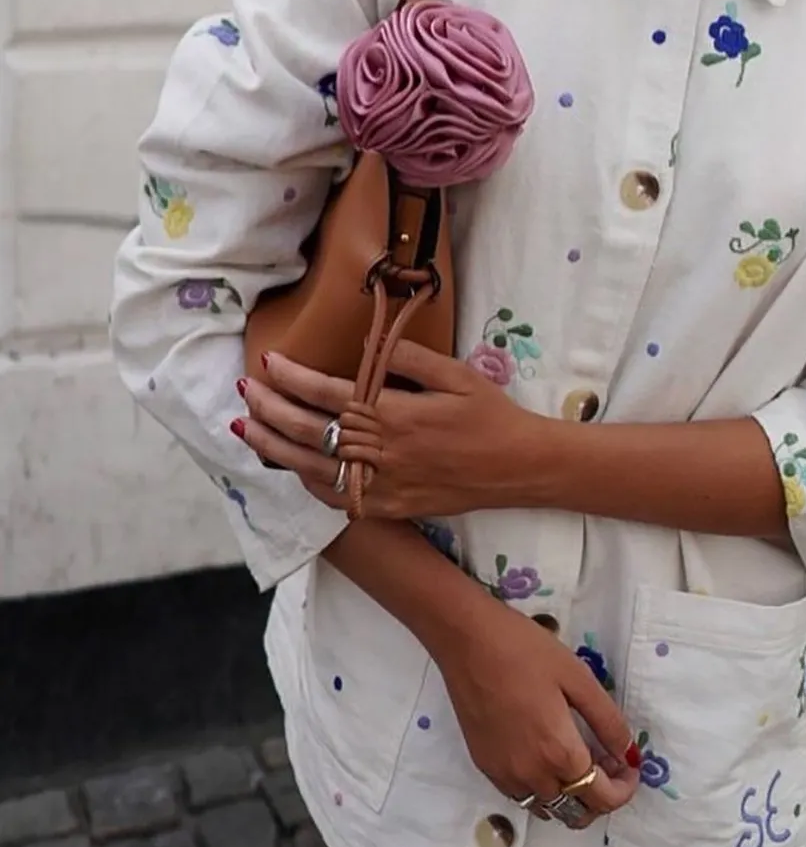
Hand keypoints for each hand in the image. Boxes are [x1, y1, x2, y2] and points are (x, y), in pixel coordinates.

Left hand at [235, 343, 552, 517]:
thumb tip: (370, 341)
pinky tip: (292, 466)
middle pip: (311, 430)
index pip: (329, 394)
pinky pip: (339, 497)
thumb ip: (410, 358)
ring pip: (314, 467)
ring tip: (247, 429)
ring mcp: (384, 483)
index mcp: (396, 413)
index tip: (269, 363)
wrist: (518, 467)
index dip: (294, 379)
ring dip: (276, 447)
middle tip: (245, 391)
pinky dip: (309, 481)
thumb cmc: (490, 414)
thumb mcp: (456, 375)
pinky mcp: (391, 505)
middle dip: (272, 409)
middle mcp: (383, 450)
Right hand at [435, 597, 639, 828]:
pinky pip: (521, 795)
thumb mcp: (578, 678)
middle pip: (576, 814)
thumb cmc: (526, 651)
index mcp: (559, 753)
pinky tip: (545, 757)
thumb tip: (627, 753)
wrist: (467, 641)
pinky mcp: (484, 766)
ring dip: (571, 798)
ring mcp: (504, 774)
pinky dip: (542, 790)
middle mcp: (531, 775)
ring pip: (548, 808)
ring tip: (578, 760)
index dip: (624, 789)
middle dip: (601, 797)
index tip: (629, 766)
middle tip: (607, 763)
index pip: (602, 798)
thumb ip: (607, 721)